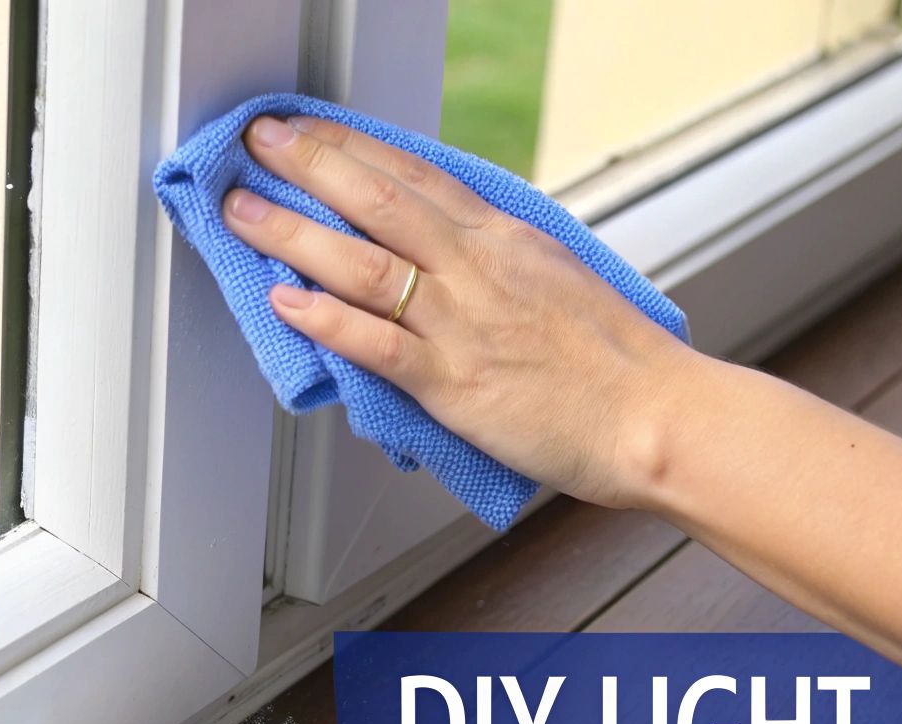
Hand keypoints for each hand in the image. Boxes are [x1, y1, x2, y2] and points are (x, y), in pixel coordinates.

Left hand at [222, 115, 706, 508]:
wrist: (658, 417)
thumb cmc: (617, 364)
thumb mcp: (556, 282)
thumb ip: (498, 264)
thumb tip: (449, 254)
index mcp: (506, 240)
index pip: (416, 175)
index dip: (353, 145)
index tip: (307, 128)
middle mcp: (480, 268)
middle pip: (379, 199)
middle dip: (309, 164)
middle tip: (257, 143)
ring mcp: (464, 323)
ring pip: (365, 261)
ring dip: (294, 232)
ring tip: (244, 212)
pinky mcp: (456, 382)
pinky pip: (377, 342)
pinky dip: (326, 318)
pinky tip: (285, 300)